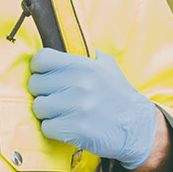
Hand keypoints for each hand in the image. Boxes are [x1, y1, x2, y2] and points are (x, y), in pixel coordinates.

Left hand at [28, 49, 159, 169]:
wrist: (136, 126)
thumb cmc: (118, 94)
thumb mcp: (106, 65)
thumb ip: (84, 54)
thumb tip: (64, 42)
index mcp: (83, 65)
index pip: (41, 59)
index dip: (39, 68)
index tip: (46, 76)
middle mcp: (79, 83)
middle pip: (35, 84)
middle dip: (43, 92)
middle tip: (56, 98)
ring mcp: (77, 107)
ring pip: (38, 107)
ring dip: (47, 112)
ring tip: (62, 113)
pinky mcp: (76, 129)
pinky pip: (46, 127)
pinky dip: (53, 129)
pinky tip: (67, 127)